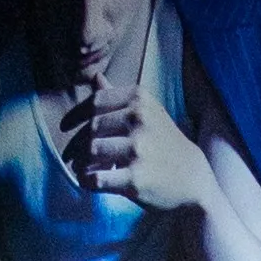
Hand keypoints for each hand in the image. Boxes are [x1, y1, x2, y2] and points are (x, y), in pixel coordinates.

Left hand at [65, 71, 218, 221]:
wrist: (195, 182)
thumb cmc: (167, 146)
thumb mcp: (149, 114)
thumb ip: (120, 98)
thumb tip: (95, 77)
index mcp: (140, 100)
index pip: (96, 102)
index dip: (75, 115)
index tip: (65, 127)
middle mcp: (139, 121)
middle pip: (91, 128)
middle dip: (77, 144)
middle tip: (72, 155)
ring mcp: (137, 150)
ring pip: (91, 152)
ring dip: (81, 162)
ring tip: (82, 168)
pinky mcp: (135, 179)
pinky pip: (96, 178)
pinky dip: (86, 181)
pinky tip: (87, 182)